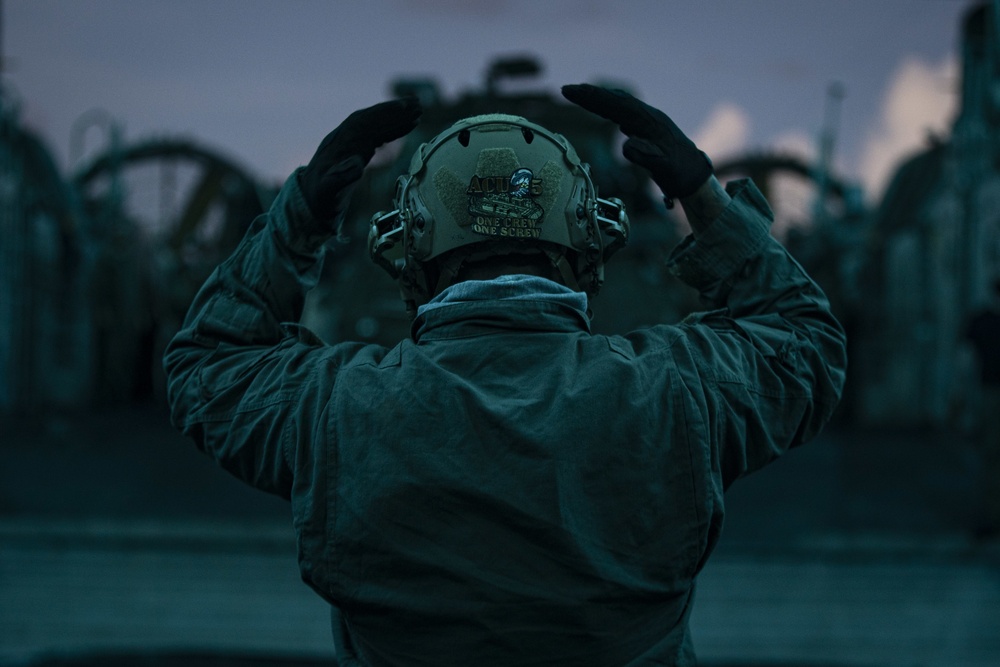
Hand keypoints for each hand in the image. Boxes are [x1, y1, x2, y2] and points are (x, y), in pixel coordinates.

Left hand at [299, 97, 422, 221]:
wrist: (310, 200)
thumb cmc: (320, 198)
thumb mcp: (328, 191)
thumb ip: (340, 177)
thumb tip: (357, 164)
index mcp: (340, 144)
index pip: (364, 124)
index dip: (384, 116)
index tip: (404, 110)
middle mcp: (345, 138)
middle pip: (371, 118)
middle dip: (393, 110)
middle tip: (417, 103)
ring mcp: (350, 142)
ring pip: (374, 123)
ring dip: (395, 116)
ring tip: (418, 110)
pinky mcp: (355, 149)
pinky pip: (376, 134)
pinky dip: (392, 129)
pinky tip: (406, 126)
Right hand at [561, 84, 711, 201]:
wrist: (696, 176)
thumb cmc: (680, 174)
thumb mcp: (663, 169)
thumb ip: (646, 157)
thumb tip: (626, 146)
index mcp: (649, 122)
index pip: (615, 105)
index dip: (592, 98)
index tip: (570, 92)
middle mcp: (648, 116)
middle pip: (616, 99)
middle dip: (591, 94)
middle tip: (566, 90)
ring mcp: (649, 121)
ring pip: (621, 104)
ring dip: (600, 99)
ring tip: (580, 95)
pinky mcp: (649, 128)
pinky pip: (626, 113)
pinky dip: (611, 108)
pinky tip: (607, 110)